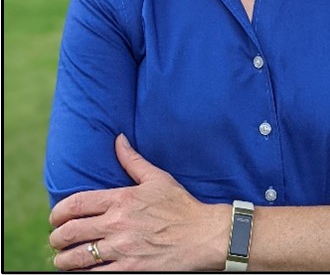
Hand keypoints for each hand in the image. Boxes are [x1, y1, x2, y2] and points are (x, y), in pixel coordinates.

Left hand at [49, 134, 230, 271]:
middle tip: (56, 239)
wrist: (202, 235)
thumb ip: (132, 160)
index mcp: (122, 199)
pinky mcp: (129, 269)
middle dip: (57, 237)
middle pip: (71, 232)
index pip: (77, 204)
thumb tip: (118, 139)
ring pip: (77, 258)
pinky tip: (81, 271)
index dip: (59, 212)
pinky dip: (82, 274)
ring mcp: (122, 249)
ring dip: (63, 259)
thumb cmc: (180, 205)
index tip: (55, 217)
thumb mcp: (157, 178)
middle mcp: (117, 224)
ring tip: (62, 258)